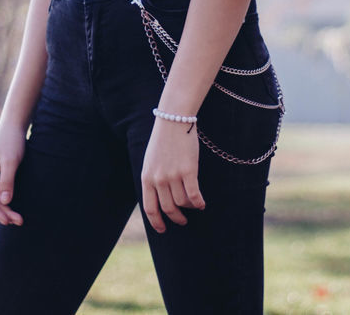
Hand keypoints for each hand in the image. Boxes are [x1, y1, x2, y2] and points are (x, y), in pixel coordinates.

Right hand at [0, 125, 26, 225]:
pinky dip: (7, 201)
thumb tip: (5, 202)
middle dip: (3, 213)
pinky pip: (0, 192)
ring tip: (19, 219)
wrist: (14, 125)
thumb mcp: (10, 161)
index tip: (7, 220)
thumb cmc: (11, 141)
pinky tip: (14, 208)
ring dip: (6, 209)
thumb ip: (7, 181)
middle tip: (18, 222)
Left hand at [140, 116, 205, 232]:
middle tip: (183, 221)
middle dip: (176, 218)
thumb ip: (153, 179)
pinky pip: (194, 195)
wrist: (173, 120)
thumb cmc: (163, 140)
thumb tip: (160, 198)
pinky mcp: (188, 171)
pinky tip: (202, 203)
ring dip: (190, 208)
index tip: (163, 230)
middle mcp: (158, 179)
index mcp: (146, 177)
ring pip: (183, 202)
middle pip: (168, 208)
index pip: (150, 208)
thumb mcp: (150, 161)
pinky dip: (199, 202)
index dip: (157, 222)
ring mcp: (173, 176)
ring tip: (195, 206)